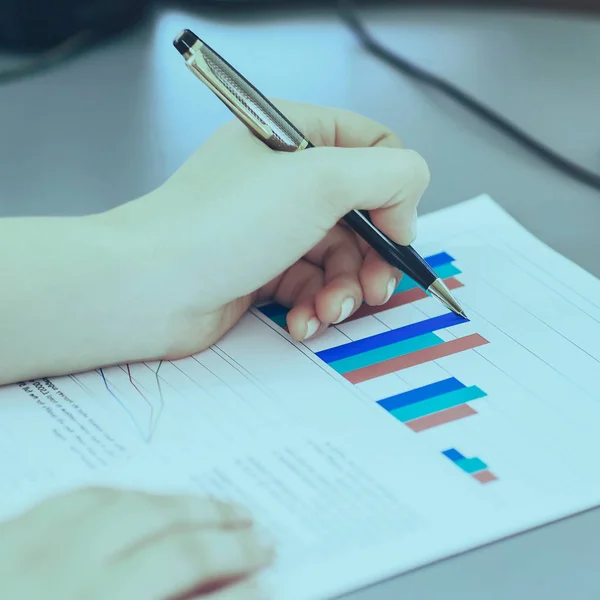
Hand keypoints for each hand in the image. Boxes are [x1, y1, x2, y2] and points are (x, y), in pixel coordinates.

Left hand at [0, 487, 272, 599]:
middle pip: (163, 535)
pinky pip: (81, 497)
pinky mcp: (9, 531)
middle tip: (261, 533)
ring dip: (183, 503)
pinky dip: (127, 496)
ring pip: (129, 504)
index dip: (233, 573)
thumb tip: (222, 594)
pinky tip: (147, 499)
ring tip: (221, 507)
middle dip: (222, 532)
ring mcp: (30, 546)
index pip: (178, 574)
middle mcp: (62, 573)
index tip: (267, 573)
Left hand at [106, 100, 429, 360]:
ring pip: (338, 258)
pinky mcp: (261, 270)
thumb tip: (408, 201)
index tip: (394, 232)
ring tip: (330, 310)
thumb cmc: (222, 224)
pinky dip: (314, 308)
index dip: (394, 192)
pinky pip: (309, 287)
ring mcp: (271, 226)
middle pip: (361, 215)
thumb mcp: (321, 179)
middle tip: (374, 289)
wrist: (149, 288)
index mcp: (294, 136)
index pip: (373, 149)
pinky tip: (302, 323)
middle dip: (372, 258)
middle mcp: (283, 178)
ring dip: (344, 291)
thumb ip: (389, 173)